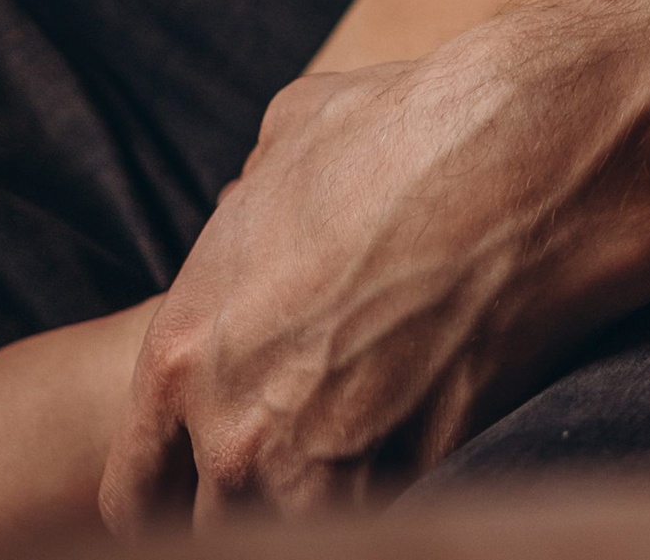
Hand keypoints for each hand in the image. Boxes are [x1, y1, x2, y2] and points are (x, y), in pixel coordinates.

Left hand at [100, 19, 648, 515]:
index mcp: (181, 351)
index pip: (132, 489)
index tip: (200, 487)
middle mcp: (233, 431)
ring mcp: (320, 473)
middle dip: (253, 502)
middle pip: (213, 532)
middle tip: (304, 458)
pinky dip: (404, 502)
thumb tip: (253, 203)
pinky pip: (389, 524)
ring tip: (372, 445)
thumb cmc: (402, 131)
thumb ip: (249, 205)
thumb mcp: (286, 139)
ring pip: (297, 537)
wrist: (517, 161)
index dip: (164, 495)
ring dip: (327, 508)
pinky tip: (432, 443)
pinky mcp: (410, 487)